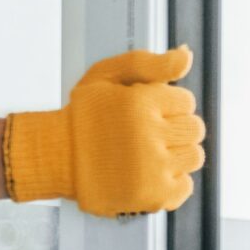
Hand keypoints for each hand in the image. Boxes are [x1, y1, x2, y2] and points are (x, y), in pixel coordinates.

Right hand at [2, 46, 207, 216]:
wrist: (55, 158)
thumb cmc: (82, 115)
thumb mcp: (106, 75)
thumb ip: (148, 63)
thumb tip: (186, 54)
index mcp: (140, 102)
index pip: (186, 101)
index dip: (169, 105)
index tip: (149, 112)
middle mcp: (148, 134)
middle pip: (194, 129)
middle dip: (176, 128)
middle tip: (150, 133)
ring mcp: (152, 167)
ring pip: (193, 156)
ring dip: (177, 154)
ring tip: (151, 154)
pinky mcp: (152, 194)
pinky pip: (185, 186)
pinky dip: (172, 181)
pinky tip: (150, 173)